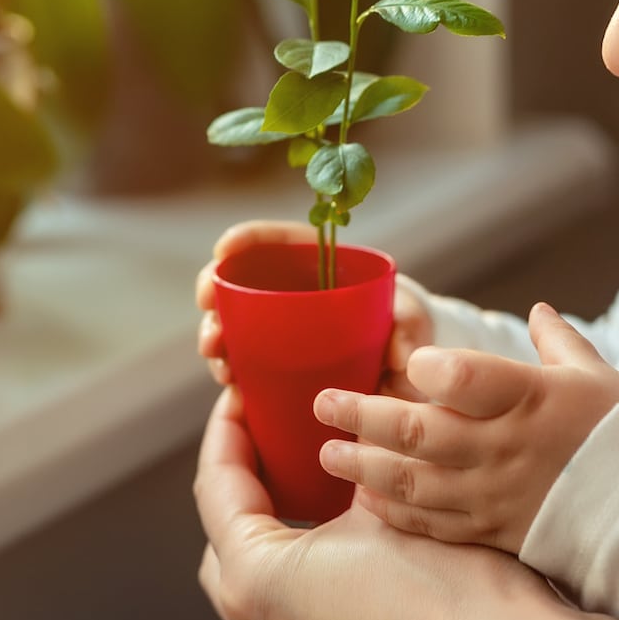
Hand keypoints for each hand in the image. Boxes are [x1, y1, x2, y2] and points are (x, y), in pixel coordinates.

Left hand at [194, 385, 618, 619]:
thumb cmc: (454, 594)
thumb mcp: (388, 499)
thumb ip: (348, 467)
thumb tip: (350, 434)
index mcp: (256, 584)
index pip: (217, 487)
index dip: (228, 431)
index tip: (241, 398)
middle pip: (228, 540)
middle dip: (244, 485)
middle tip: (269, 436)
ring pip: (259, 582)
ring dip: (276, 532)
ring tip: (309, 483)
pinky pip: (296, 613)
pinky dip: (306, 571)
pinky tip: (344, 542)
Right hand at [195, 219, 432, 398]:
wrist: (406, 367)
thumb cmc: (406, 327)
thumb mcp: (410, 319)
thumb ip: (409, 328)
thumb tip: (399, 355)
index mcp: (322, 265)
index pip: (279, 241)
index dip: (247, 238)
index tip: (223, 248)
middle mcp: (294, 292)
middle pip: (244, 280)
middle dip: (217, 291)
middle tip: (207, 307)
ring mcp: (281, 328)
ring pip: (235, 322)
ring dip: (216, 333)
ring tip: (215, 352)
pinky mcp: (276, 361)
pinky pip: (243, 359)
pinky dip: (230, 366)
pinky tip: (228, 381)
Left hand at [314, 302, 618, 554]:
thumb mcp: (595, 377)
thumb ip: (557, 342)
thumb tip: (536, 311)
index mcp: (531, 398)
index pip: (467, 378)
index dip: (429, 369)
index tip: (406, 361)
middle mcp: (505, 447)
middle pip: (419, 432)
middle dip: (362, 417)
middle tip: (323, 404)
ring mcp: (494, 494)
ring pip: (414, 482)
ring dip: (363, 467)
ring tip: (327, 453)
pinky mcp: (492, 531)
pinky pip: (431, 524)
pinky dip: (394, 512)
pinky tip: (364, 499)